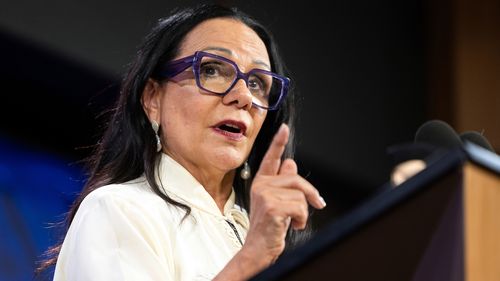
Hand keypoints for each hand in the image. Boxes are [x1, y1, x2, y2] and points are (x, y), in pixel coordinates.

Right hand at [242, 123, 325, 267]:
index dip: (278, 143)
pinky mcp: (271, 206)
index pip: (271, 159)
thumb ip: (282, 183)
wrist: (258, 248)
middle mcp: (261, 185)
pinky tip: (293, 225)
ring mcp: (264, 195)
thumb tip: (291, 163)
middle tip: (317, 204)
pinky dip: (302, 219)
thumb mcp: (276, 202)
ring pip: (300, 194)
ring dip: (303, 211)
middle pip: (296, 179)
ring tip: (294, 221)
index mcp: (262, 182)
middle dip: (310, 194)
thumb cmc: (268, 227)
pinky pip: (300, 206)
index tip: (284, 129)